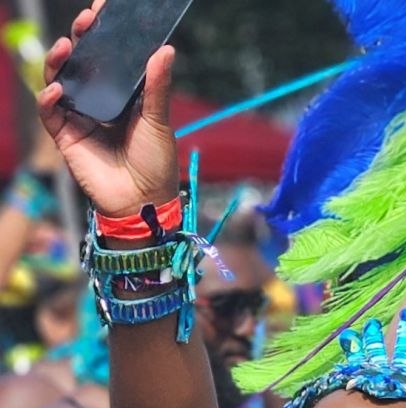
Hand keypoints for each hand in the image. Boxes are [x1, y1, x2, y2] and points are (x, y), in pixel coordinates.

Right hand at [36, 0, 179, 217]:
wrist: (143, 200)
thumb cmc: (155, 161)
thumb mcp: (158, 120)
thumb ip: (157, 86)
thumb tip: (165, 49)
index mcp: (123, 95)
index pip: (111, 58)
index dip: (105, 35)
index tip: (104, 9)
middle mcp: (99, 101)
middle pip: (83, 64)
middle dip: (82, 40)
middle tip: (87, 20)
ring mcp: (80, 116)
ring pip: (62, 81)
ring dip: (60, 62)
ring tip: (66, 46)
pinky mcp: (65, 135)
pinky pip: (51, 112)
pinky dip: (50, 98)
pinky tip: (57, 88)